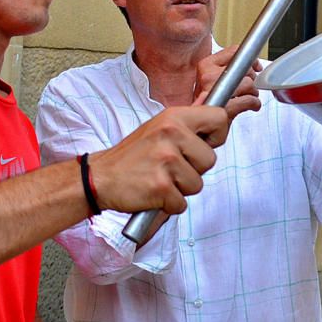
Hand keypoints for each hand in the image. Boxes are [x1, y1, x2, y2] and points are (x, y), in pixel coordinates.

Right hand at [86, 106, 229, 214]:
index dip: (217, 135)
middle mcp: (172, 134)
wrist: (100, 177)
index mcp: (174, 117)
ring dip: (181, 189)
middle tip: (170, 167)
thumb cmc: (133, 156)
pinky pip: (182, 204)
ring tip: (159, 178)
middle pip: (211, 159)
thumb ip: (188, 127)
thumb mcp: (160, 128)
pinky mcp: (161, 186)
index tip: (205, 144)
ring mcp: (166, 160)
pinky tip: (153, 192)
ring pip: (197, 184)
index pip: (219, 118)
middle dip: (195, 169)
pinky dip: (169, 204)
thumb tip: (221, 121)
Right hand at [194, 45, 261, 120]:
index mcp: (205, 65)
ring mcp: (214, 91)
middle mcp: (207, 75)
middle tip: (250, 88)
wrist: (197, 126)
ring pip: (247, 83)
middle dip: (252, 79)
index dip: (250, 60)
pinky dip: (254, 103)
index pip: (234, 52)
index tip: (255, 67)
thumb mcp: (213, 81)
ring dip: (253, 92)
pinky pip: (248, 100)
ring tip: (250, 97)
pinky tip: (252, 106)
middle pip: (244, 68)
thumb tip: (252, 64)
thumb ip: (229, 69)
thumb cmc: (207, 104)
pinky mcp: (223, 106)